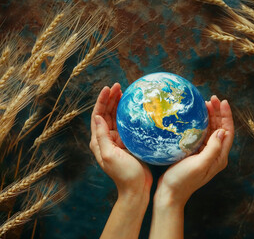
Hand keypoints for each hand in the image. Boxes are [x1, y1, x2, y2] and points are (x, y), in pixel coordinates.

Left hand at [90, 83, 152, 199]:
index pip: (98, 115)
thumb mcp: (110, 155)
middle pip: (106, 113)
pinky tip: (132, 106)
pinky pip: (125, 124)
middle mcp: (106, 138)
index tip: (108, 88)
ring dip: (118, 104)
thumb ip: (102, 136)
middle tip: (118, 85)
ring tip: (124, 91)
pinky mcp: (128, 141)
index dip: (102, 101)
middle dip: (110, 99)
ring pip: (116, 117)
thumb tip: (98, 117)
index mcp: (98, 141)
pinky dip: (127, 113)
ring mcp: (117, 139)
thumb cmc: (123, 174)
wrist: (136, 188)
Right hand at [154, 96, 234, 207]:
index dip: (227, 116)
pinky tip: (195, 117)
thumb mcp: (200, 164)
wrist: (170, 192)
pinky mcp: (195, 152)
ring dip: (210, 117)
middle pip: (220, 129)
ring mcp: (205, 153)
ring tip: (204, 104)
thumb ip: (213, 148)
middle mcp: (215, 154)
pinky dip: (201, 124)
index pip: (228, 132)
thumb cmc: (183, 180)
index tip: (222, 102)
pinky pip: (201, 134)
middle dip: (218, 113)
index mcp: (219, 157)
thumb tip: (222, 131)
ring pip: (211, 130)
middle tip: (211, 99)